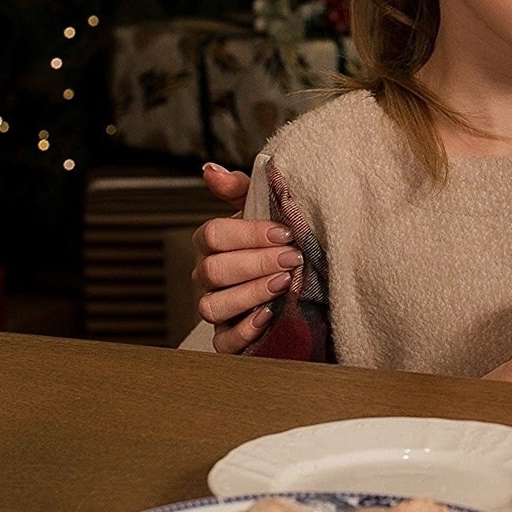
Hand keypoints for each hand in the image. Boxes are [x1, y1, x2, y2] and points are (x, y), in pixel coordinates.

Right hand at [194, 158, 298, 353]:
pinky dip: (243, 331)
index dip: (248, 234)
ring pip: (213, 305)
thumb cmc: (280, 242)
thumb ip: (241, 189)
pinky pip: (223, 341)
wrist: (305, 280)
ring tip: (284, 283)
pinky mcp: (227, 338)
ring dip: (250, 293)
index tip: (285, 233)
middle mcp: (207, 276)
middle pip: (213, 270)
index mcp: (212, 243)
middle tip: (292, 259)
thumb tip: (209, 170)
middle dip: (256, 263)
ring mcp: (215, 307)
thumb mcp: (265, 210)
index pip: (213, 235)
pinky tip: (267, 316)